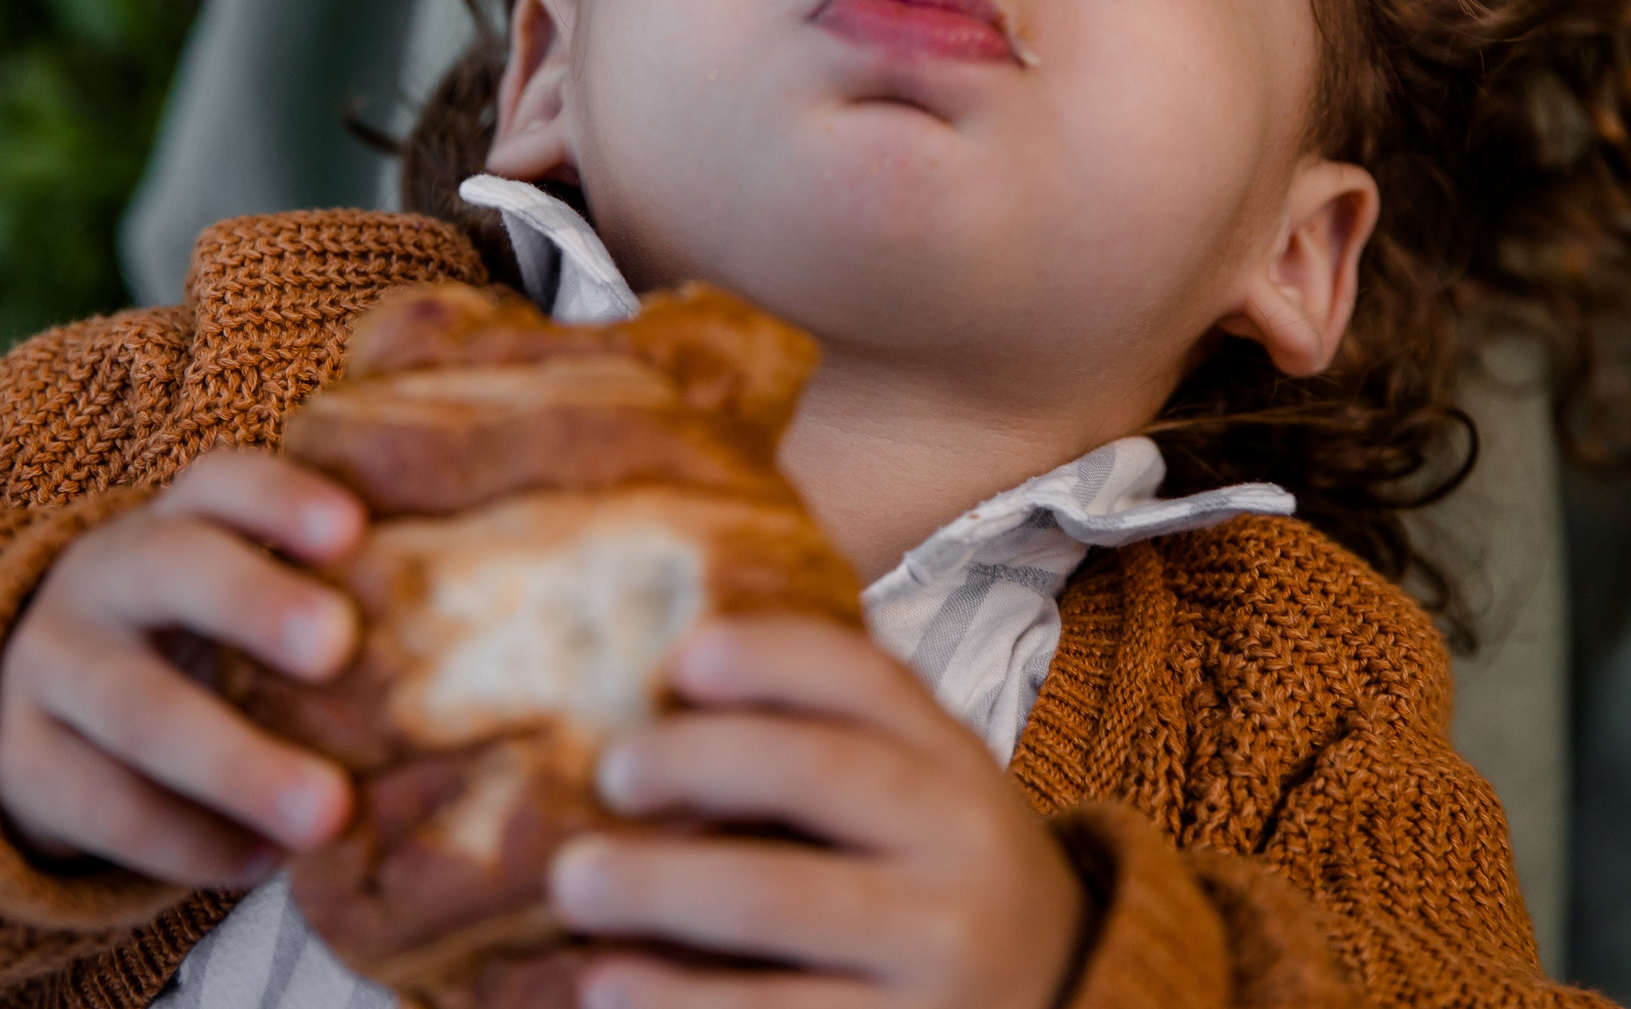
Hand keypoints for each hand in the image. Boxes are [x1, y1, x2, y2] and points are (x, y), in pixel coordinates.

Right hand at [0, 449, 366, 884]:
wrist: (38, 703)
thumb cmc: (203, 641)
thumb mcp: (242, 589)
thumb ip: (332, 589)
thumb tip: (477, 617)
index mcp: (177, 519)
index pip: (220, 480)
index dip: (282, 497)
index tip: (352, 528)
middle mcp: (107, 575)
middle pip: (170, 570)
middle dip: (254, 605)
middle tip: (339, 647)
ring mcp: (53, 666)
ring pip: (134, 706)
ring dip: (233, 761)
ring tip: (324, 812)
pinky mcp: (21, 763)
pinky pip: (100, 804)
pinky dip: (185, 841)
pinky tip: (260, 863)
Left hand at [549, 616, 1085, 1008]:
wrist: (1053, 1002)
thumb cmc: (940, 885)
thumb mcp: (926, 801)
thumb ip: (836, 746)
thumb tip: (667, 695)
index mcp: (957, 766)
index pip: (868, 682)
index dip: (772, 657)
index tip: (681, 657)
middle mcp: (962, 843)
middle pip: (815, 771)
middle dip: (696, 759)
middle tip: (610, 772)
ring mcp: (938, 950)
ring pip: (778, 897)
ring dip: (660, 885)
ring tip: (576, 884)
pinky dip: (680, 1000)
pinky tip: (609, 987)